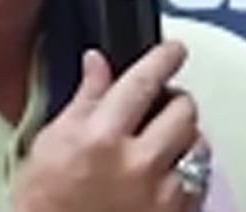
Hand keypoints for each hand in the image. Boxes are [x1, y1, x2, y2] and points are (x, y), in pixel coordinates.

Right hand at [11, 42, 205, 211]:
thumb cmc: (45, 205)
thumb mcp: (51, 144)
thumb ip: (84, 100)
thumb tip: (97, 64)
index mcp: (101, 138)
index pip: (143, 82)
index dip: (163, 58)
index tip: (173, 50)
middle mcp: (137, 164)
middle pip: (183, 110)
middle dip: (174, 101)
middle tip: (162, 104)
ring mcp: (161, 195)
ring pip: (198, 145)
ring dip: (184, 137)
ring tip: (163, 144)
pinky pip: (200, 182)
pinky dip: (187, 172)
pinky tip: (164, 175)